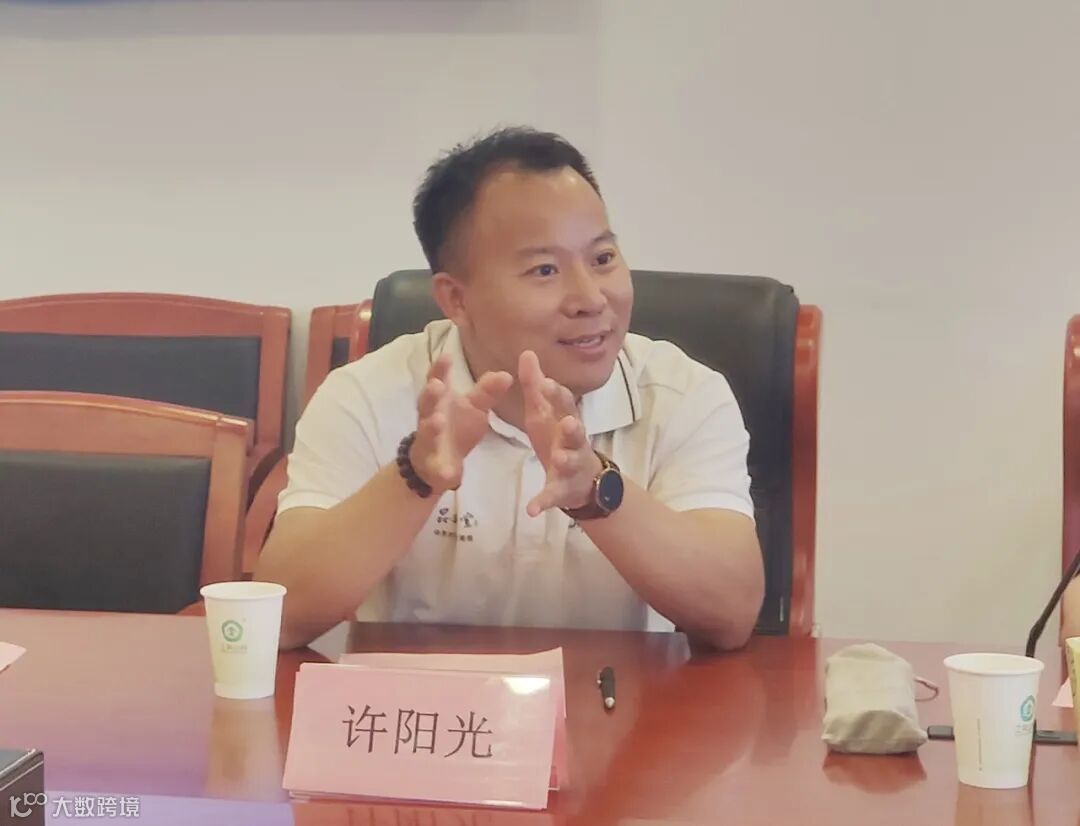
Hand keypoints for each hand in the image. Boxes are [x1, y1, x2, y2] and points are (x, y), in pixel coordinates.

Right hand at [411, 354, 512, 493]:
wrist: (437, 463)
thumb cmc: (456, 427)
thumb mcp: (474, 407)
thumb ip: (487, 391)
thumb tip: (507, 374)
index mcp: (439, 401)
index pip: (437, 380)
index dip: (439, 368)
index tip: (446, 356)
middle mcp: (430, 418)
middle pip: (426, 404)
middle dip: (430, 394)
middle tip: (437, 385)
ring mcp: (429, 443)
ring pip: (428, 433)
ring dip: (432, 427)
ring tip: (438, 422)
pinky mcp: (435, 467)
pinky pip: (439, 470)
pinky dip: (444, 472)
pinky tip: (451, 476)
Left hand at [519, 350, 603, 516]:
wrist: (582, 480)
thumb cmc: (558, 438)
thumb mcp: (543, 413)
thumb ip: (535, 386)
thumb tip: (526, 352)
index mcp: (566, 420)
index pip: (565, 404)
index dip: (557, 394)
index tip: (546, 382)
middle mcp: (573, 441)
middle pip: (577, 432)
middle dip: (574, 426)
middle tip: (569, 422)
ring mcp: (570, 466)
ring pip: (570, 462)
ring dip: (565, 459)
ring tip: (558, 458)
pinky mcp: (562, 490)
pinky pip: (552, 496)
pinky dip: (542, 503)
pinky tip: (531, 510)